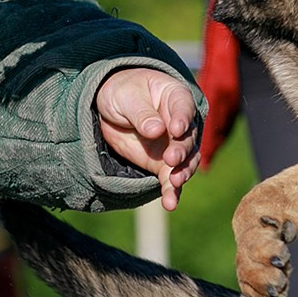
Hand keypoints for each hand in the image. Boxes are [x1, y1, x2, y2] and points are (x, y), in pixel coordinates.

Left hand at [95, 68, 199, 210]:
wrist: (109, 108)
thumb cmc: (122, 92)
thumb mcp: (126, 97)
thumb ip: (141, 114)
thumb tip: (156, 131)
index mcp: (175, 97)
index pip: (184, 108)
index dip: (182, 119)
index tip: (176, 129)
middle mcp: (181, 124)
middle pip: (188, 139)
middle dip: (181, 150)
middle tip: (171, 159)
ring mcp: (174, 146)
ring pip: (185, 162)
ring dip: (182, 174)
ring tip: (174, 184)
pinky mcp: (163, 165)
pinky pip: (170, 180)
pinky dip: (171, 192)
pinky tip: (170, 204)